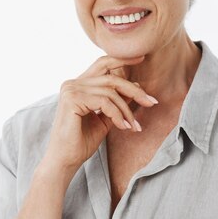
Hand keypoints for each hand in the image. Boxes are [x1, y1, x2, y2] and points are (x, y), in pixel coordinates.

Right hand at [41, 55, 157, 173]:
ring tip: (133, 126)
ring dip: (127, 110)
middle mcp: (72, 83)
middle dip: (134, 90)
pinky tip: (123, 127)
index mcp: (78, 85)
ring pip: (110, 91)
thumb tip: (135, 86)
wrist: (65, 160)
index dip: (122, 59)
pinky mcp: (72, 99)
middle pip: (111, 78)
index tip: (142, 58)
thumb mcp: (105, 118)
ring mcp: (70, 90)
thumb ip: (117, 101)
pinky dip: (118, 114)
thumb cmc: (82, 141)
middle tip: (152, 102)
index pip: (102, 64)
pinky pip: (104, 102)